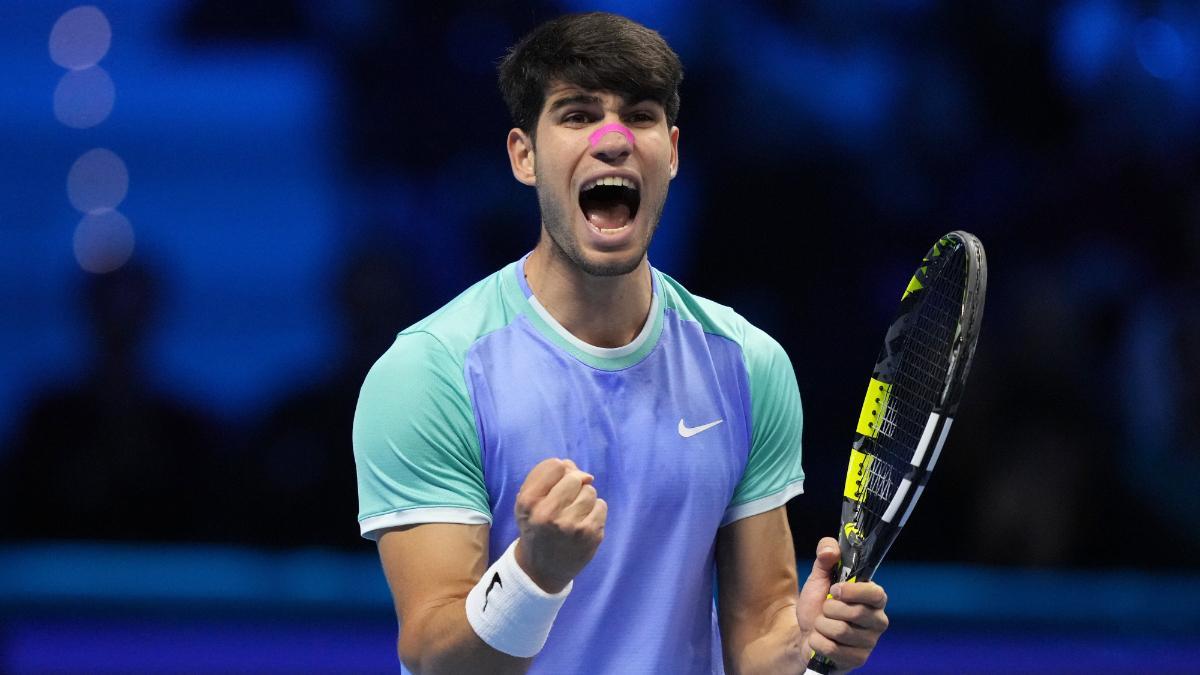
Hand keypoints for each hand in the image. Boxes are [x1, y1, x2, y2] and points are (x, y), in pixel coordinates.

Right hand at [513, 458, 607, 593]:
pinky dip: (595, 511)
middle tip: (568, 499)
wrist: (541, 570)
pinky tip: (584, 522)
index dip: (561, 470)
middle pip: (575, 477)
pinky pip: (601, 506)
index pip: (555, 466)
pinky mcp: (590, 535)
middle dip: (575, 483)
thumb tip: (571, 464)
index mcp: (529, 502)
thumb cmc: (535, 528)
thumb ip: (543, 477)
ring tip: (574, 513)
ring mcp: (571, 526)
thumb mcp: (526, 502)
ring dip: (585, 498)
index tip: (560, 482)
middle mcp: (548, 514)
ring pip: (590, 491)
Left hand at [796, 537, 888, 672]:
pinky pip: (833, 649)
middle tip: (825, 609)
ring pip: (841, 632)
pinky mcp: (858, 660)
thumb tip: (831, 550)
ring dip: (821, 626)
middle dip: (829, 609)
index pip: (875, 593)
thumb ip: (825, 557)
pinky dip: (818, 642)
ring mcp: (870, 642)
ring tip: (822, 625)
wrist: (803, 633)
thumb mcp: (818, 577)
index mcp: (874, 597)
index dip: (852, 591)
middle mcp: (878, 620)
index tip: (834, 590)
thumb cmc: (817, 604)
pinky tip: (820, 639)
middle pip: (855, 613)